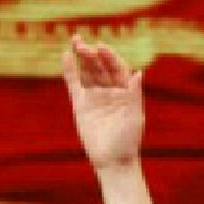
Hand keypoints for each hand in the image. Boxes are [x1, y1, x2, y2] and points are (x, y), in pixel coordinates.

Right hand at [61, 34, 144, 171]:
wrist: (113, 161)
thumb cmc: (128, 142)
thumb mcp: (134, 117)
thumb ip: (134, 94)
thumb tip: (138, 72)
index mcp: (126, 92)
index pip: (117, 68)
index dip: (110, 57)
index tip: (101, 48)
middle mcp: (110, 92)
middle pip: (101, 67)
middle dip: (93, 55)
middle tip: (83, 45)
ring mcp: (95, 97)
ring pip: (87, 71)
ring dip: (82, 57)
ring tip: (76, 42)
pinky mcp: (81, 104)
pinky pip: (74, 83)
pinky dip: (69, 70)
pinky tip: (65, 55)